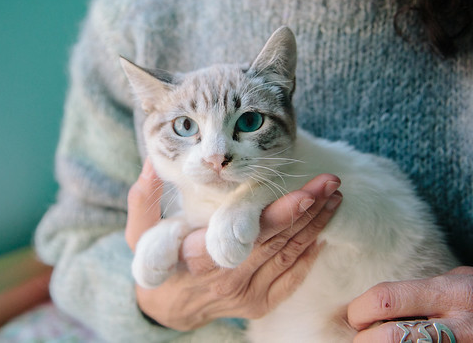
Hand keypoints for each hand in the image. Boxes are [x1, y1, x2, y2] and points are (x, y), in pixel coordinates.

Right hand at [125, 159, 341, 330]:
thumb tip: (151, 164)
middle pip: (277, 242)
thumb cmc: (155, 263)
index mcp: (199, 258)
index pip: (246, 235)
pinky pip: (292, 277)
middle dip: (308, 210)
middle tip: (330, 182)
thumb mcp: (139, 233)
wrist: (168, 307)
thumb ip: (143, 199)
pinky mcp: (260, 303)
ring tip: (333, 196)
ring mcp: (246, 294)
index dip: (278, 216)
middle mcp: (227, 279)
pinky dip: (310, 253)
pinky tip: (322, 229)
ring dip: (315, 225)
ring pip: (290, 256)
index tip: (304, 194)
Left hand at [348, 266, 472, 341]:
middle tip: (362, 337)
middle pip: (392, 337)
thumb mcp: (462, 281)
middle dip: (366, 340)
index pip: (387, 299)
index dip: (360, 309)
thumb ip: (424, 291)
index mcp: (456, 292)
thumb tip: (378, 304)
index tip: (355, 316)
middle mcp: (467, 324)